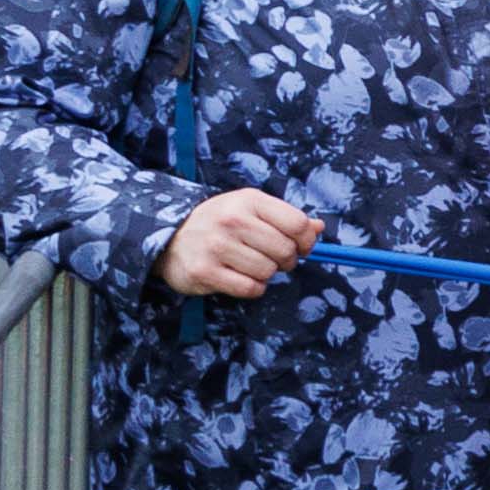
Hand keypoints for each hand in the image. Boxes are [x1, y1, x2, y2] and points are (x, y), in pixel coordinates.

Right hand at [156, 187, 325, 300]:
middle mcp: (232, 220)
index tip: (302, 246)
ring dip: (267, 274)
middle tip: (275, 259)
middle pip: (285, 250)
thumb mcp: (250, 209)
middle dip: (287, 260)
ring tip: (254, 266)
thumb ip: (286, 217)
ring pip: (268, 271)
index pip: (298, 224)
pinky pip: (250, 288)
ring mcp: (217, 246)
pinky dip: (253, 287)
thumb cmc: (220, 222)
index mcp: (249, 200)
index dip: (307, 240)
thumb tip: (319, 228)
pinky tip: (242, 277)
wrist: (171, 236)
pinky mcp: (204, 272)